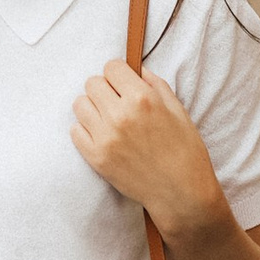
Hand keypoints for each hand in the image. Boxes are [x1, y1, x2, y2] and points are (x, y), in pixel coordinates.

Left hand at [70, 61, 227, 236]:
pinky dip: (85, 130)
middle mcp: (120, 114)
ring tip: (108, 119)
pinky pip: (75, 131)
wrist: (181, 193)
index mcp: (143, 98)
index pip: (111, 67)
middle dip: (105, 89)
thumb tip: (137, 70)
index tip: (123, 84)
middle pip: (92, 83)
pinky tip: (102, 136)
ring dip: (93, 108)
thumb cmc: (185, 151)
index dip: (119, 74)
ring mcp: (105, 137)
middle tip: (117, 102)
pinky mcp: (96, 158)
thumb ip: (155, 84)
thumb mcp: (178, 110)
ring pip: (80, 104)